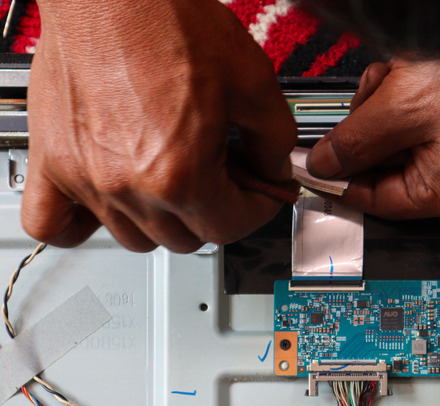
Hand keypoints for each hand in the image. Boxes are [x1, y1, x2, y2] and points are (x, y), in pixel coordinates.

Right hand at [22, 0, 296, 252]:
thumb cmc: (170, 22)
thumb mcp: (254, 83)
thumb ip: (275, 142)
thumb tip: (274, 171)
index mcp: (181, 174)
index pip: (231, 228)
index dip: (258, 209)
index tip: (261, 192)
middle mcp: (128, 186)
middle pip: (186, 238)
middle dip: (216, 210)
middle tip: (225, 174)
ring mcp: (84, 178)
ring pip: (134, 238)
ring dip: (163, 218)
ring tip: (175, 177)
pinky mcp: (52, 161)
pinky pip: (51, 224)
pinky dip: (80, 225)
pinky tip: (109, 202)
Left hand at [306, 59, 439, 218]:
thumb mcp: (398, 111)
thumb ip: (353, 144)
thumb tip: (325, 166)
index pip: (377, 201)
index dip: (339, 181)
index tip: (313, 168)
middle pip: (387, 168)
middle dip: (369, 130)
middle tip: (368, 99)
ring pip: (400, 140)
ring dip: (386, 108)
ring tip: (396, 77)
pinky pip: (422, 124)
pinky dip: (406, 98)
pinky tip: (409, 74)